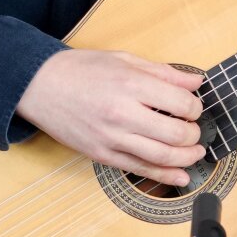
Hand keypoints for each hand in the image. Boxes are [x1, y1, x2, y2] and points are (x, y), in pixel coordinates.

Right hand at [16, 49, 205, 186]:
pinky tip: (180, 176)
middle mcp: (123, 114)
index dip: (195, 107)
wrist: (39, 86)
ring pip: (161, 157)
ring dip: (186, 158)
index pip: (181, 104)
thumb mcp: (124, 60)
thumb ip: (163, 73)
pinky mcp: (101, 155)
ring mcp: (111, 138)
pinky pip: (139, 170)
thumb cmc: (81, 69)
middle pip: (176, 134)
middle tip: (196, 131)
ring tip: (196, 153)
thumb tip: (196, 83)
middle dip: (194, 135)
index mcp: (131, 85)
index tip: (194, 107)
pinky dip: (164, 175)